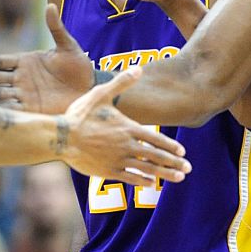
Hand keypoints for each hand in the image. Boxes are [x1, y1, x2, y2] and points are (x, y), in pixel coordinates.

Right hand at [0, 4, 93, 113]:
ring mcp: (25, 93)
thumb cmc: (78, 65)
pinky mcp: (32, 108)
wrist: (89, 88)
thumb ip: (56, 28)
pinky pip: (12, 108)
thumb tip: (50, 5)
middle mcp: (22, 77)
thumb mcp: (68, 45)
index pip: (0, 62)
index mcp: (26, 61)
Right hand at [58, 67, 190, 184]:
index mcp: (128, 128)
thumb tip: (139, 68)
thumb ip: (122, 82)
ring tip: (178, 178)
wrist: (61, 137)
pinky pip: (129, 178)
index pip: (155, 139)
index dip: (170, 147)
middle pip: (156, 156)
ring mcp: (117, 160)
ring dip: (164, 174)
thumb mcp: (101, 94)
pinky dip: (142, 181)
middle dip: (174, 163)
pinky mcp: (107, 171)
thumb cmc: (81, 114)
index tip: (182, 152)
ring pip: (146, 169)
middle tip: (188, 168)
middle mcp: (126, 146)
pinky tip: (150, 183)